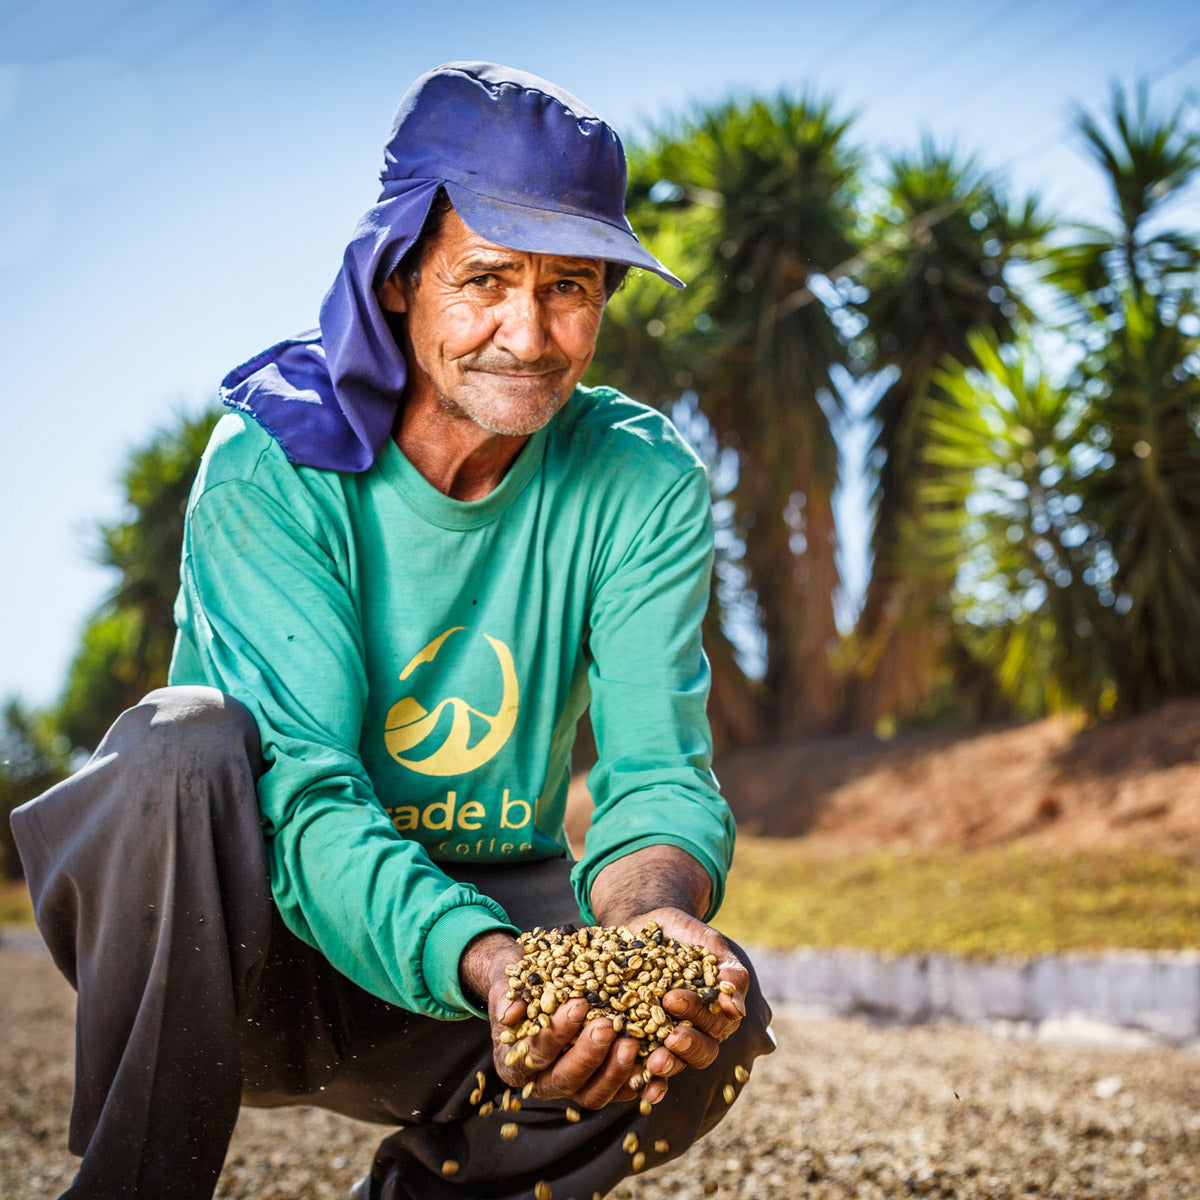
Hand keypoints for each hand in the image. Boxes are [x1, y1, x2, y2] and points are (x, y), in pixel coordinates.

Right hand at [464, 931, 650, 1108]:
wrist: (540, 978)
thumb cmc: (523, 977)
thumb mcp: (509, 978)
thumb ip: (508, 994)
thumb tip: (510, 1014)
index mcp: (515, 1061)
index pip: (535, 1053)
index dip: (556, 1033)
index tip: (578, 1005)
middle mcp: (542, 1081)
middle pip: (565, 1081)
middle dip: (587, 1055)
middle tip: (607, 1026)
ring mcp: (573, 1086)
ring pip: (593, 1095)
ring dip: (614, 1072)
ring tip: (632, 1043)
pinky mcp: (599, 1083)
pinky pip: (619, 1093)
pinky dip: (638, 1085)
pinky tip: (656, 1070)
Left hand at [616, 907, 747, 1084]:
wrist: (644, 926)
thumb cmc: (684, 933)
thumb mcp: (709, 943)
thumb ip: (729, 973)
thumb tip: (737, 1010)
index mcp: (717, 1011)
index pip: (716, 1024)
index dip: (697, 1014)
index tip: (672, 999)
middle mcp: (697, 1030)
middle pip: (701, 1051)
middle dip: (686, 1046)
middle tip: (670, 1037)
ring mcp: (669, 1038)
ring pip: (677, 1063)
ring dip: (668, 1067)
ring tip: (653, 1063)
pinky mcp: (643, 1041)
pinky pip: (648, 1067)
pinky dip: (645, 1080)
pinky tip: (637, 1084)